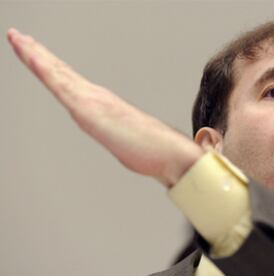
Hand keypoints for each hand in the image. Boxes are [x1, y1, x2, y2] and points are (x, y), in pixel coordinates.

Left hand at [7, 28, 203, 186]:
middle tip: (19, 37)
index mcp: (103, 104)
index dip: (54, 68)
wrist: (168, 153)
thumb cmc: (154, 151)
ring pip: (56, 72)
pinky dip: (41, 66)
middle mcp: (96, 97)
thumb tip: (125, 139)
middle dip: (38, 53)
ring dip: (35, 54)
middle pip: (61, 72)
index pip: (72, 83)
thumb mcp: (131, 143)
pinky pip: (59, 83)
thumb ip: (123, 136)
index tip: (37, 55)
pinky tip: (29, 56)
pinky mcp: (88, 109)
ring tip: (18, 39)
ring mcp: (92, 100)